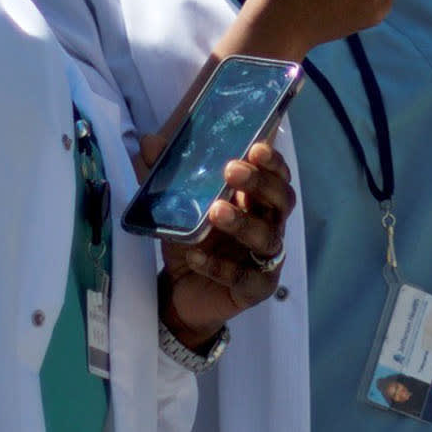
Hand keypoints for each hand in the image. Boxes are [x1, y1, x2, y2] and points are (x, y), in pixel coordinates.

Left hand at [146, 139, 295, 348]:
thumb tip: (150, 142)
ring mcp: (266, 258)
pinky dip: (219, 266)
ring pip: (267, 238)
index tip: (256, 147)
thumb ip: (165, 173)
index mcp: (255, 200)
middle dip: (260, 182)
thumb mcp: (175, 205)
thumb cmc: (190, 240)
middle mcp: (268, 225)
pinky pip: (244, 277)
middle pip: (282, 200)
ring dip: (243, 222)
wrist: (181, 290)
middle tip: (231, 170)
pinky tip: (195, 256)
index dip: (272, 161)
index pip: (277, 175)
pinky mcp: (256, 288)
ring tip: (215, 211)